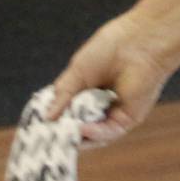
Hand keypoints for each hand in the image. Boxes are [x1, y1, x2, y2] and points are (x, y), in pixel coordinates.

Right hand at [46, 15, 169, 145]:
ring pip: (94, 134)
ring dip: (78, 136)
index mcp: (89, 89)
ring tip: (62, 135)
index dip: (55, 119)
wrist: (140, 42)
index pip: (69, 111)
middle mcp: (101, 103)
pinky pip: (109, 132)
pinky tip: (82, 129)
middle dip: (65, 133)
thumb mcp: (78, 71)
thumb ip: (63, 94)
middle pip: (80, 126)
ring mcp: (115, 112)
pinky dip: (95, 133)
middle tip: (47, 138)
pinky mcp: (128, 118)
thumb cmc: (110, 48)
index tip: (38, 127)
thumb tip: (46, 117)